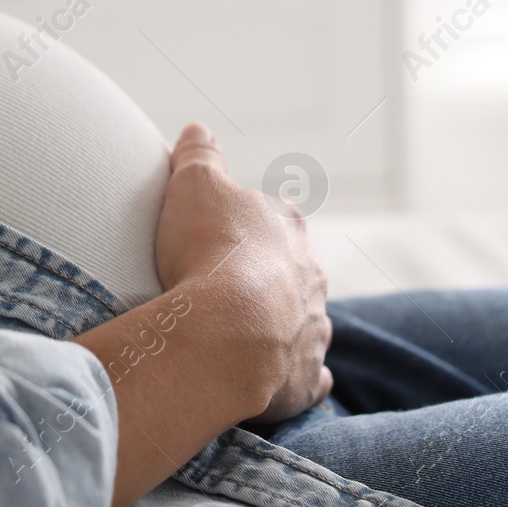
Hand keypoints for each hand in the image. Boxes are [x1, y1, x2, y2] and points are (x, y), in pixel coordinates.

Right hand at [154, 124, 332, 422]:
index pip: (271, 218)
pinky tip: (278, 376)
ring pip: (304, 321)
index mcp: (286, 226)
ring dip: (281, 326)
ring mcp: (313, 327)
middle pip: (291, 271)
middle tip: (223, 290)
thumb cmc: (209, 250)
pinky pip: (308, 375)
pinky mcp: (305, 376)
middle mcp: (311, 274)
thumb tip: (199, 130)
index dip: (243, 228)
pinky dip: (297, 375)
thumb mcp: (194, 184)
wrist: (227, 330)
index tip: (216, 239)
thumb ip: (199, 155)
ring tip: (241, 336)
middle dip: (266, 278)